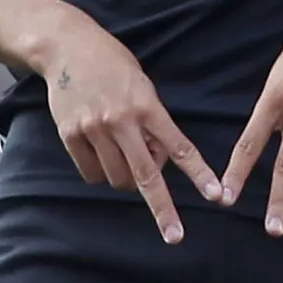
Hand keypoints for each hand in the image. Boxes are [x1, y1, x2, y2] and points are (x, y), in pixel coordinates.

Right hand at [42, 17, 221, 243]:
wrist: (67, 47)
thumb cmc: (112, 64)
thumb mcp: (143, 85)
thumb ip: (152, 121)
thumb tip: (156, 160)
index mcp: (146, 106)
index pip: (179, 146)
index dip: (198, 173)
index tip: (215, 195)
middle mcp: (121, 121)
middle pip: (146, 176)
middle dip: (163, 210)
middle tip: (175, 235)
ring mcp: (94, 129)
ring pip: (117, 179)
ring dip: (126, 178)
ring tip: (123, 152)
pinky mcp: (70, 135)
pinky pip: (92, 173)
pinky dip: (100, 171)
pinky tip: (100, 149)